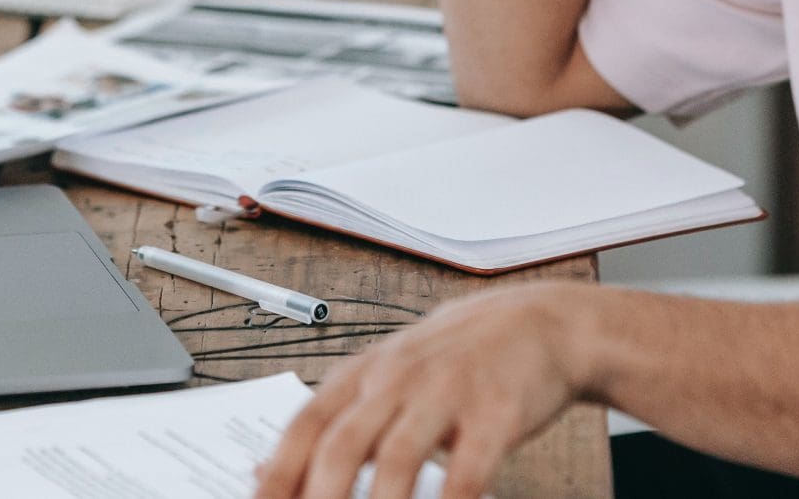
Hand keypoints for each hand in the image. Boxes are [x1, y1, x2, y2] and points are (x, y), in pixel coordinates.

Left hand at [251, 283, 596, 498]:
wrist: (538, 323)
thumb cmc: (453, 361)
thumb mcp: (383, 379)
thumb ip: (329, 423)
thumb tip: (260, 474)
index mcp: (362, 375)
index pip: (304, 427)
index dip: (276, 475)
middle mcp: (397, 380)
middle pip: (342, 445)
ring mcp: (446, 394)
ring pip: (397, 459)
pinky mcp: (495, 414)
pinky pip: (467, 471)